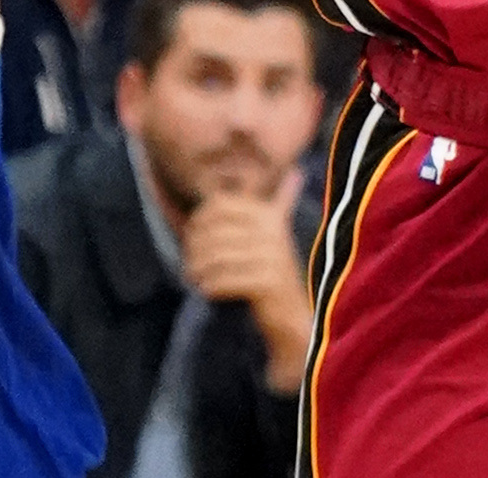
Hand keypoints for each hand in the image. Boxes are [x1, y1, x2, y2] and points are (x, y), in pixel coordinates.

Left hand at [179, 168, 311, 388]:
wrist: (293, 314)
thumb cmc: (274, 272)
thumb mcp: (275, 234)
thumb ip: (282, 202)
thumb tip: (297, 172)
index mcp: (269, 216)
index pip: (219, 205)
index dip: (199, 220)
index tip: (191, 237)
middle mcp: (272, 232)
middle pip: (213, 232)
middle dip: (195, 249)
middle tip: (189, 264)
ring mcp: (271, 257)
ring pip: (215, 258)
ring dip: (199, 270)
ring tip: (194, 277)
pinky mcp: (267, 282)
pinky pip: (224, 280)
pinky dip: (211, 287)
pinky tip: (208, 291)